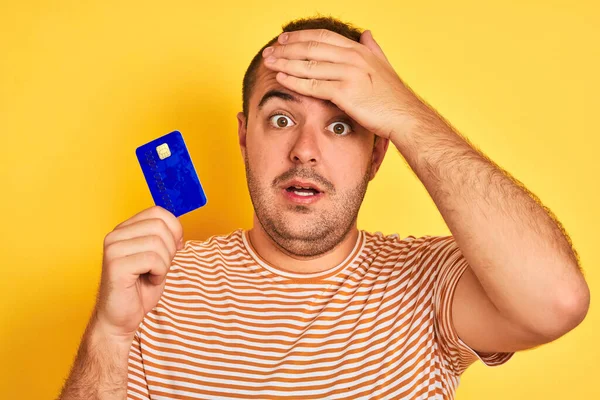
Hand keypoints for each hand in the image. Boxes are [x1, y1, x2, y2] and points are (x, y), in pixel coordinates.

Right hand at [94, 206, 183, 340]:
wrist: (120, 318)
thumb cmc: (139, 289)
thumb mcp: (157, 257)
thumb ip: (164, 238)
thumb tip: (178, 228)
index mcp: (125, 229)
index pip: (157, 211)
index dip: (174, 228)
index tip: (176, 246)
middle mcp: (115, 235)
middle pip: (160, 226)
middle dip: (170, 248)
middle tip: (161, 267)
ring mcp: (113, 249)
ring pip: (158, 243)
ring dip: (164, 264)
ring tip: (153, 275)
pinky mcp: (115, 265)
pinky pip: (152, 259)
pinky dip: (159, 273)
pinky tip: (149, 280)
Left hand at [262, 29, 429, 141]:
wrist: (405, 117)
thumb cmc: (393, 97)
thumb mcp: (384, 65)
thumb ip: (373, 48)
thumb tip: (366, 32)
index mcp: (359, 50)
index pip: (323, 36)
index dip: (301, 36)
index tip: (283, 39)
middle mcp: (353, 57)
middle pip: (312, 47)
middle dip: (287, 48)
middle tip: (269, 51)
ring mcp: (349, 73)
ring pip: (309, 64)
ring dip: (285, 63)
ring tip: (268, 63)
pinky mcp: (345, 92)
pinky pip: (313, 85)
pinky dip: (294, 81)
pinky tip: (281, 79)